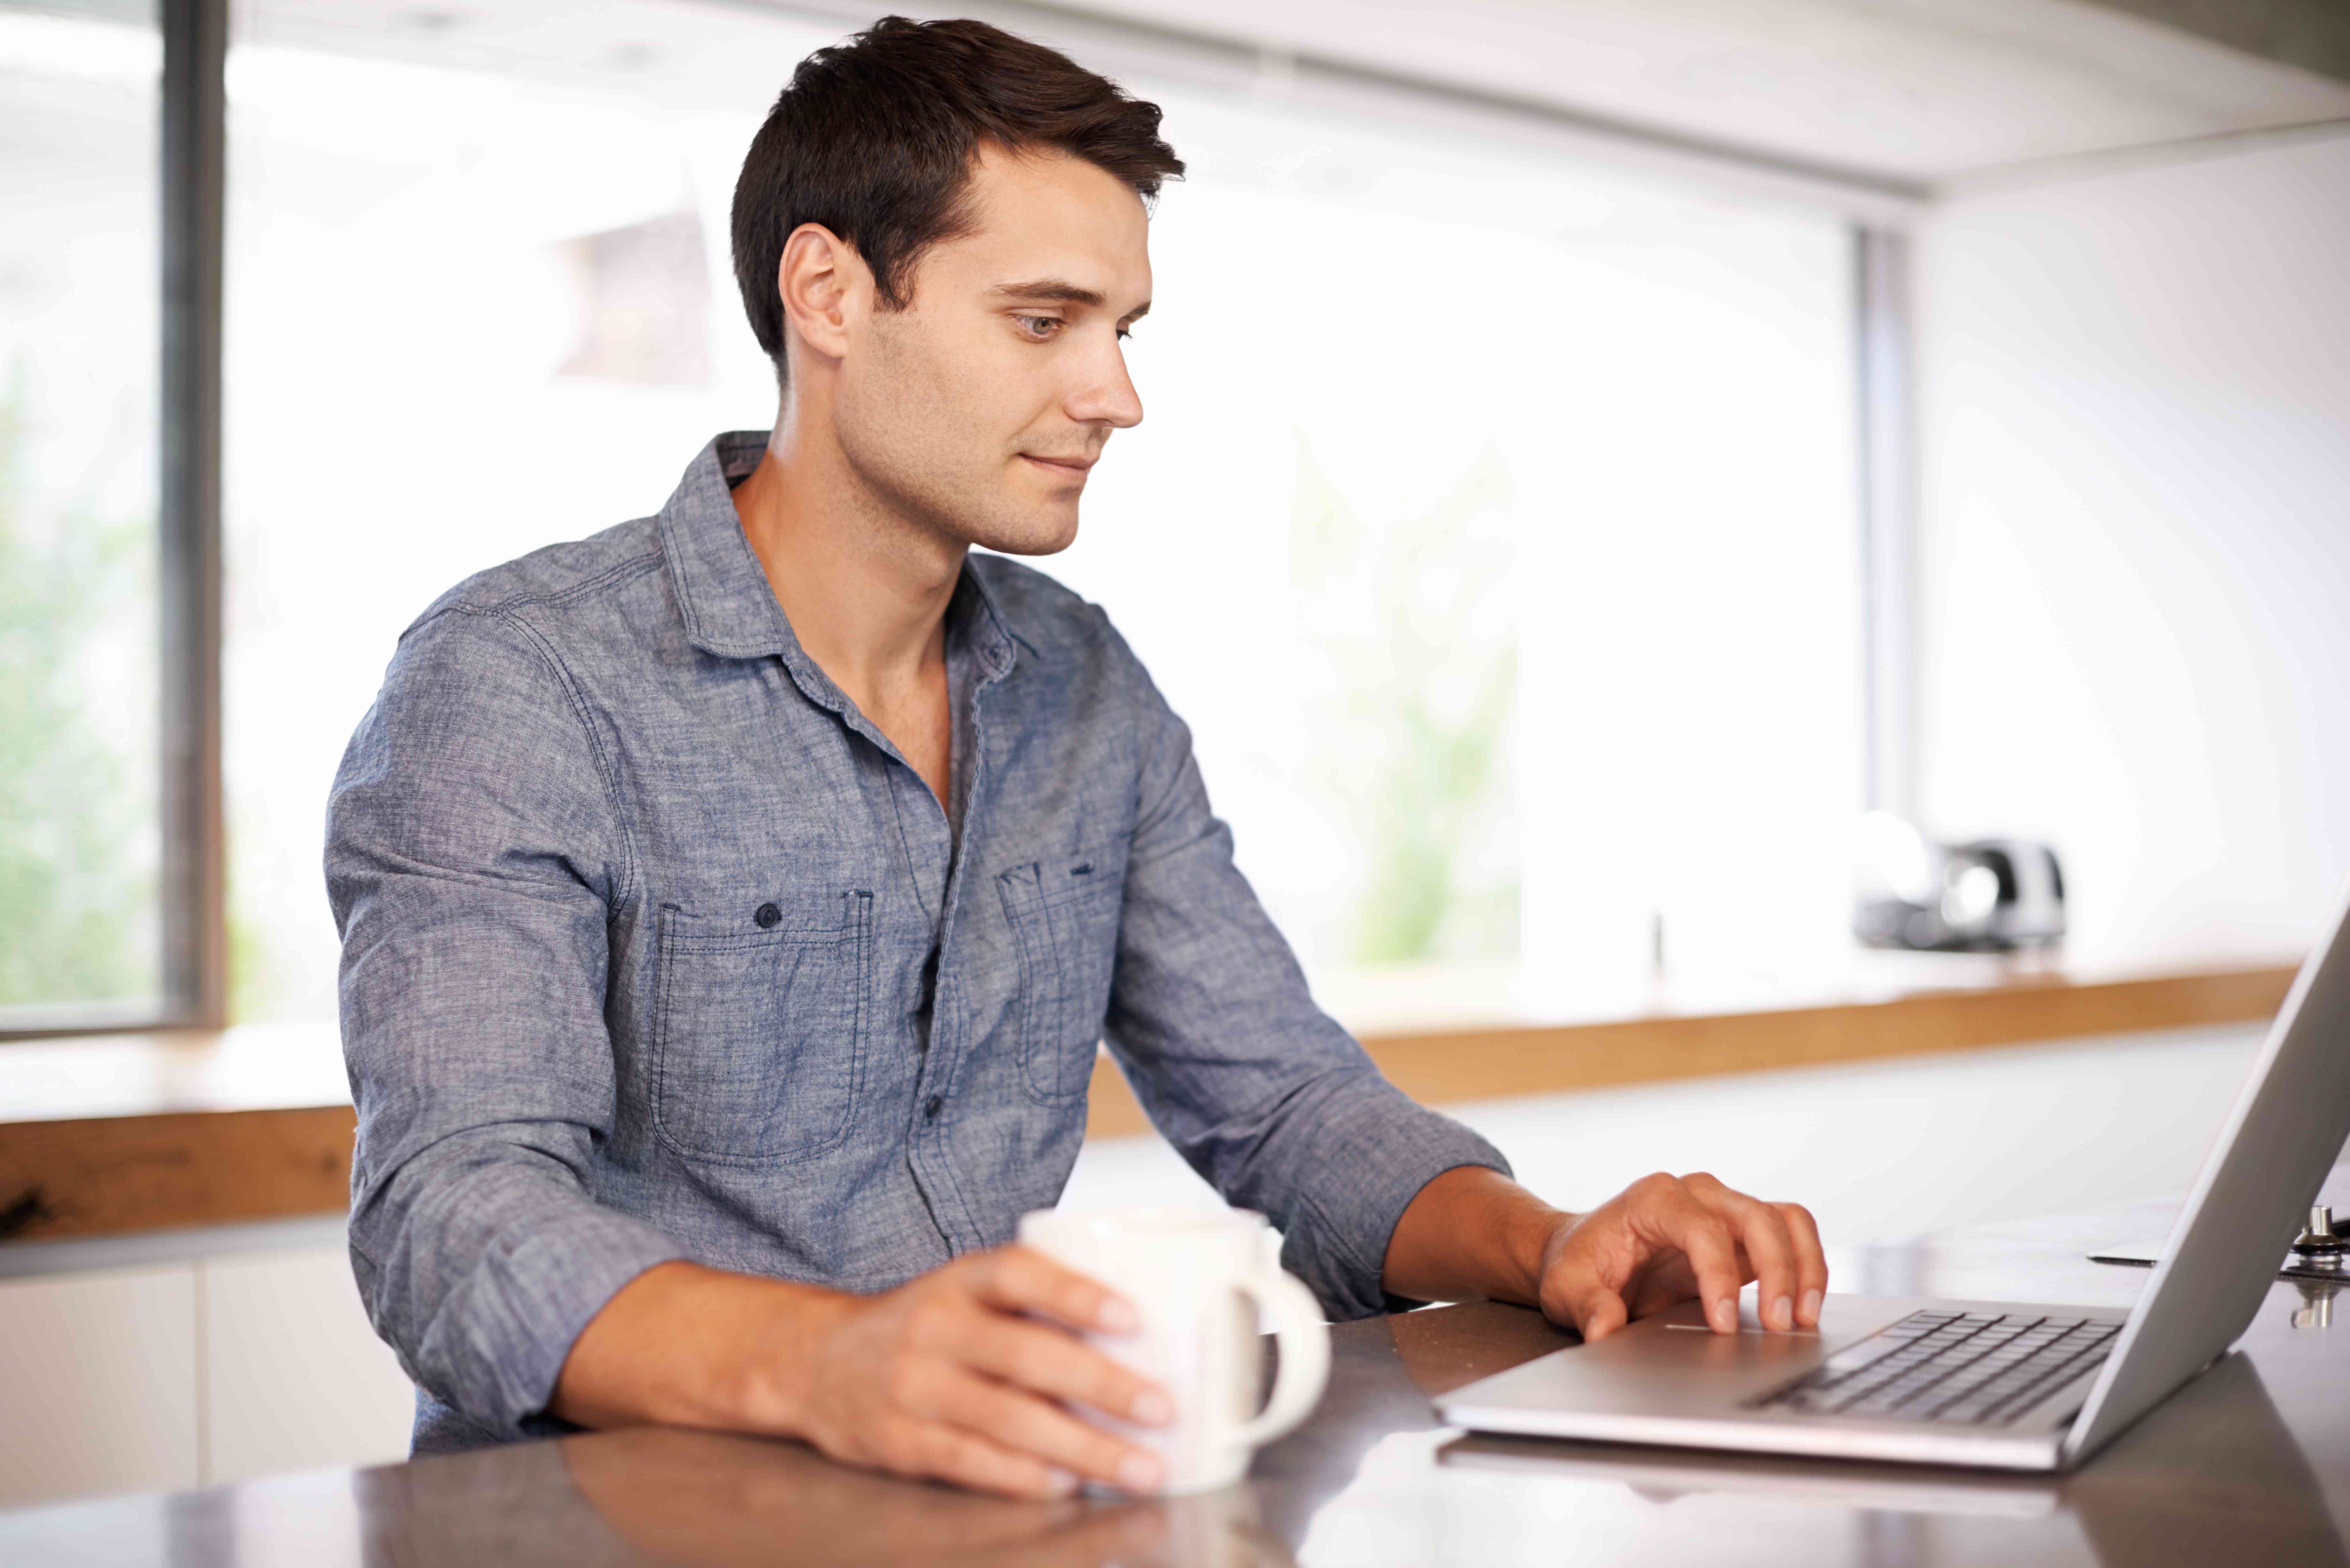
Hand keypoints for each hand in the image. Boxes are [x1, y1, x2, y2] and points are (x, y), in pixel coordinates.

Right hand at [786, 1246, 1174, 1499]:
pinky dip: (1025, 1477)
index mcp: (959, 1281)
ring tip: (1140, 1467)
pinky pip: (971, 1462)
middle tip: (1161, 1408)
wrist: (813, 1362)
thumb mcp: (962, 1294)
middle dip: (1102, 1385)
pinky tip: (1069, 1485)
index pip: (1019, 1274)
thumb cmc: (920, 1327)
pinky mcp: (899, 1441)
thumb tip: (1135, 1341)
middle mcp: (934, 1328)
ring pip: (1008, 1419)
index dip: (1076, 1293)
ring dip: (1083, 1448)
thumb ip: (1028, 1309)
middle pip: (1025, 1355)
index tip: (1133, 1316)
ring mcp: (913, 1387)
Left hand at [1535, 1171, 1826, 1341]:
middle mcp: (1696, 1194)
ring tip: (1803, 1319)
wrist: (1585, 1252)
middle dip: (1776, 1271)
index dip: (1719, 1275)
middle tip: (1777, 1325)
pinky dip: (1806, 1265)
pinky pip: (1790, 1235)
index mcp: (1654, 1199)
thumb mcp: (1565, 1287)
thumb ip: (1586, 1306)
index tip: (1723, 1325)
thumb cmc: (1578, 1264)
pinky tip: (1804, 1306)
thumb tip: (1606, 1329)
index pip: (1701, 1229)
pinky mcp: (1743, 1234)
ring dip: (1803, 1266)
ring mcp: (1724, 1209)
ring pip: (1784, 1220)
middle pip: (1755, 1217)